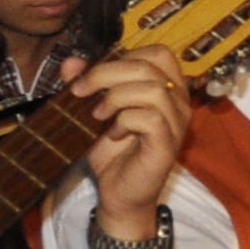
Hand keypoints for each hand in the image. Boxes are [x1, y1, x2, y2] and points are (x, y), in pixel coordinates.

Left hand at [73, 52, 193, 222]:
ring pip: (154, 90)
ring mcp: (177, 124)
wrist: (119, 195)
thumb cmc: (113, 153)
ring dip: (117, 97)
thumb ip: (86, 84)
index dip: (122, 56)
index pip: (158, 53)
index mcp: (167, 89)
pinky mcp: (168, 145)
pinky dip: (125, 120)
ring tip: (98, 115)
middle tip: (81, 91)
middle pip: (151, 66)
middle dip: (107, 73)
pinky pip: (151, 118)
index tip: (91, 76)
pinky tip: (113, 133)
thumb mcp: (94, 112)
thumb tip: (70, 63)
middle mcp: (179, 103)